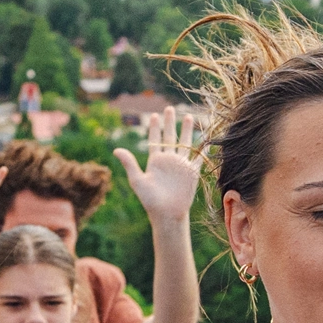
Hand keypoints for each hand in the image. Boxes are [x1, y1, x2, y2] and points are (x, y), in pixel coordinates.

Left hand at [115, 108, 201, 224]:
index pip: (155, 140)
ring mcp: (181, 165)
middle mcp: (169, 160)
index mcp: (155, 161)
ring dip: (187, 130)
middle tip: (169, 108)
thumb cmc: (150, 200)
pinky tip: (206, 138)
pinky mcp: (192, 172)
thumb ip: (129, 164)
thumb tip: (116, 149)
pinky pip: (198, 157)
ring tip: (188, 116)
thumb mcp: (138, 180)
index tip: (154, 115)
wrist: (167, 214)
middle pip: (170, 137)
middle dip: (170, 123)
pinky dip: (202, 148)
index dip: (155, 128)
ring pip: (185, 143)